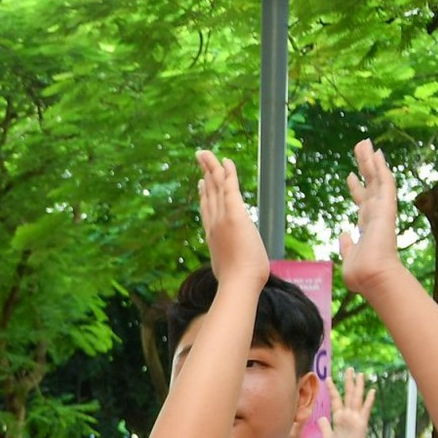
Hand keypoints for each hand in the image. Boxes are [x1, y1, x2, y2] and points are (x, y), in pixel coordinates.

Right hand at [196, 150, 267, 290]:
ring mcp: (222, 218)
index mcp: (213, 236)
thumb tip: (233, 270)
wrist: (237, 283)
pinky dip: (228, 174)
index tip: (202, 183)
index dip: (205, 194)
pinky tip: (226, 161)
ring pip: (216, 187)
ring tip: (205, 154)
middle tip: (200, 158)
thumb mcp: (230, 270)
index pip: (207, 210)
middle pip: (209, 193)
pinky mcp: (235, 214)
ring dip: (211, 168)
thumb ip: (230, 262)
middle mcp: (214, 224)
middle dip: (204, 174)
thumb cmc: (237, 283)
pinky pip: (230, 188)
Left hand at [317, 368, 375, 437]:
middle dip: (348, 382)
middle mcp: (348, 415)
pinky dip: (368, 401)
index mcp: (338, 417)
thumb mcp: (326, 437)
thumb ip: (325, 427)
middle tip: (349, 369)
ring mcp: (355, 418)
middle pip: (348, 395)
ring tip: (360, 374)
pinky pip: (365, 410)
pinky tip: (372, 391)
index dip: (332, 389)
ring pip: (357, 399)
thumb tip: (322, 417)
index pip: (335, 399)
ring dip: (359, 386)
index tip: (329, 378)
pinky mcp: (361, 423)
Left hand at [338, 140, 401, 298]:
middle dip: (364, 166)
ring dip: (370, 160)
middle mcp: (375, 214)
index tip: (349, 176)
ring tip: (364, 143)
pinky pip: (384, 182)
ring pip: (377, 178)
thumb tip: (344, 234)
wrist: (372, 276)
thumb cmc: (361, 274)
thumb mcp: (349, 256)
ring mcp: (382, 209)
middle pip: (370, 184)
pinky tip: (377, 153)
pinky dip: (381, 168)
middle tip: (360, 149)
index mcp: (367, 226)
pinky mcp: (386, 207)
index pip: (362, 202)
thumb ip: (347, 245)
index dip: (355, 188)